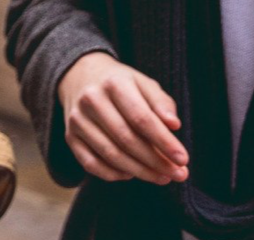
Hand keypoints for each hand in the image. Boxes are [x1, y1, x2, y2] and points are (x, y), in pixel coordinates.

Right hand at [57, 51, 187, 184]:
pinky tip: (132, 174)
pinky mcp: (70, 136)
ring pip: (110, 154)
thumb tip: (174, 126)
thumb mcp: (143, 83)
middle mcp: (91, 100)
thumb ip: (161, 103)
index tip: (183, 158)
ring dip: (140, 171)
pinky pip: (91, 164)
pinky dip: (113, 174)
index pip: (141, 118)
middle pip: (126, 139)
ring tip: (162, 177)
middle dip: (156, 161)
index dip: (164, 141)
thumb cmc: (121, 84)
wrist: (81, 76)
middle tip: (178, 174)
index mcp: (114, 83)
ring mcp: (77, 120)